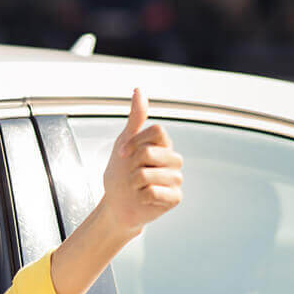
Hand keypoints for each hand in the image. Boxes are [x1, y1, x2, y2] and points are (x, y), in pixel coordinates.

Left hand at [99, 88, 183, 235]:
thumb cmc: (120, 174)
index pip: (156, 131)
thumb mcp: (124, 142)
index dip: (134, 142)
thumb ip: (136, 117)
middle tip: (130, 174)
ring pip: (147, 173)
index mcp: (164, 144)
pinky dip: (141, 196)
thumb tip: (139, 90)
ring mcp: (176, 179)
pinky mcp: (175, 197)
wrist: (116, 204)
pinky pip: (153, 192)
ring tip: (137, 187)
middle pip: (149, 152)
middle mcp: (174, 159)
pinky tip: (143, 198)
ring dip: (133, 182)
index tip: (122, 154)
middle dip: (130, 165)